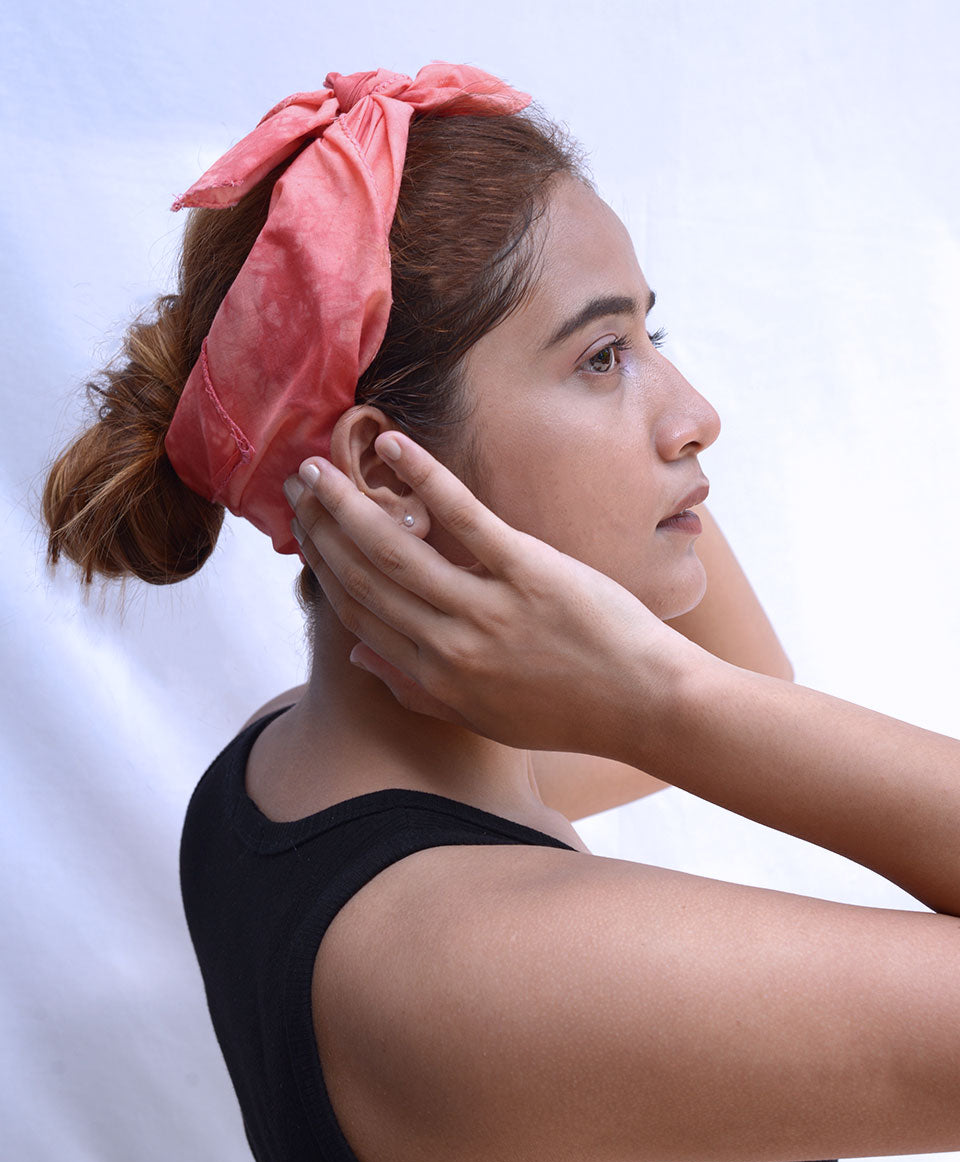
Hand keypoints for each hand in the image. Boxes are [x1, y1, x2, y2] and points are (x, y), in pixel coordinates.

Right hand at [283, 433, 702, 759]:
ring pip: (396, 547)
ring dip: (350, 502)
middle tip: (298, 484)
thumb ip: (416, 688)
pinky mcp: (529, 571)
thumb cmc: (569, 712)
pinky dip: (423, 477)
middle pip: (365, 576)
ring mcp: (488, 607)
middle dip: (323, 526)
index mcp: (435, 677)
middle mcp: (450, 644)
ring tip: (320, 466)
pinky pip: (464, 517)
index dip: (323, 566)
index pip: (358, 614)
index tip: (303, 532)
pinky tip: (392, 445)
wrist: (646, 705)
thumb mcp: (485, 716)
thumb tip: (357, 657)